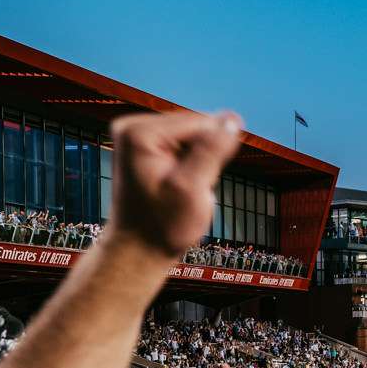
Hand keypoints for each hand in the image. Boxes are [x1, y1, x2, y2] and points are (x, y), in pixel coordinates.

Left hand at [103, 111, 243, 258]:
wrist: (139, 248)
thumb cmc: (161, 225)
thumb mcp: (191, 188)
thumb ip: (212, 150)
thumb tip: (232, 119)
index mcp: (140, 132)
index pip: (202, 123)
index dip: (213, 154)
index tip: (196, 181)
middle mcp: (134, 127)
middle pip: (197, 128)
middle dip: (204, 158)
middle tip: (189, 188)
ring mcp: (138, 135)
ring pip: (194, 138)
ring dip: (199, 164)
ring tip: (181, 188)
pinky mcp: (146, 145)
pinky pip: (184, 146)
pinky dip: (191, 166)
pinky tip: (178, 185)